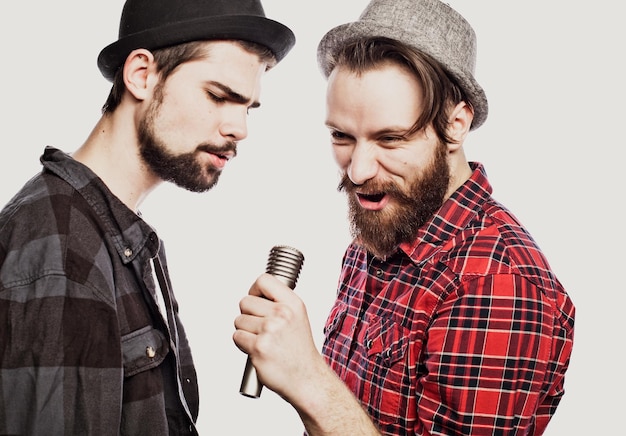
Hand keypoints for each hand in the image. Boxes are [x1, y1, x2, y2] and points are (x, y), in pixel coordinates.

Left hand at [233, 273, 324, 401]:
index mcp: (293, 303)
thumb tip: (255, 293)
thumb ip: (278, 302)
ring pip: (239, 320)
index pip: (264, 280)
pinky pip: (237, 337)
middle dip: (247, 314)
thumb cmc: (299, 351)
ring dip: (245, 331)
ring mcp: (270, 330)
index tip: (256, 299)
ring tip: (261, 340)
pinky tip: (257, 349)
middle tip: (260, 327)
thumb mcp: (297, 317)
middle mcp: (282, 314)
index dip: (254, 290)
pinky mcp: (259, 347)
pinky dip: (243, 344)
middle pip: (245, 301)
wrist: (306, 378)